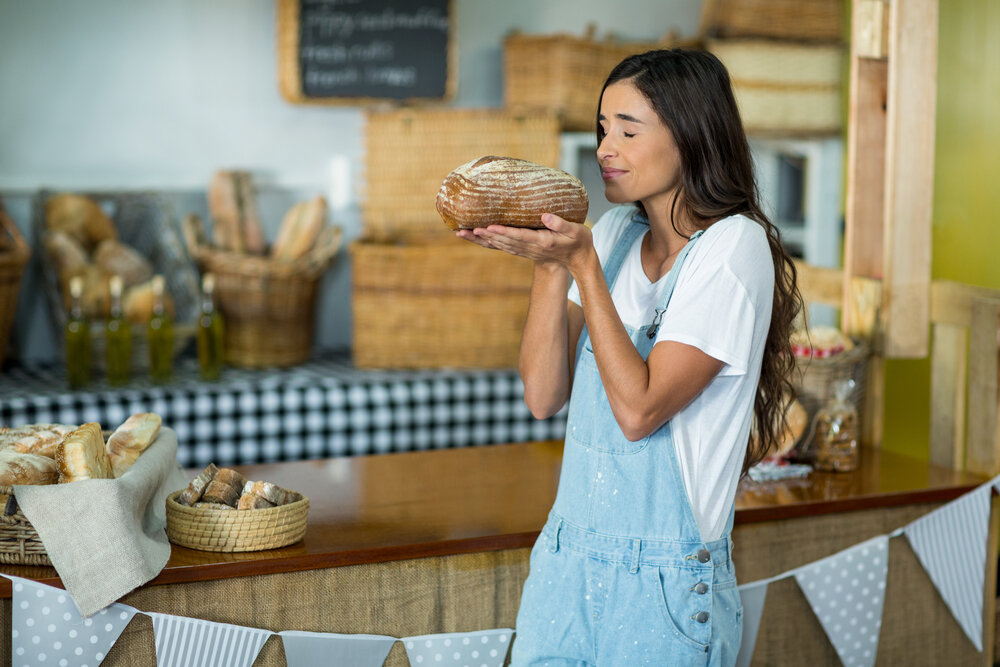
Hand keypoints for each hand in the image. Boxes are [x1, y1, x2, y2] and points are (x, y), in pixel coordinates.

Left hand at [454, 213, 592, 272]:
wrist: (577, 260)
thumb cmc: (579, 242)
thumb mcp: (576, 231)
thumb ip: (561, 223)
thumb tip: (545, 216)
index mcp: (542, 242)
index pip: (519, 236)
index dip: (503, 232)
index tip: (488, 227)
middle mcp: (531, 248)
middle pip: (504, 242)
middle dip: (485, 236)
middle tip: (467, 229)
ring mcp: (526, 251)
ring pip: (500, 246)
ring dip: (482, 240)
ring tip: (464, 233)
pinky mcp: (523, 250)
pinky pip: (502, 247)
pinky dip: (488, 243)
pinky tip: (477, 237)